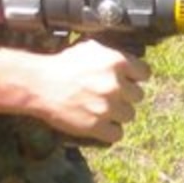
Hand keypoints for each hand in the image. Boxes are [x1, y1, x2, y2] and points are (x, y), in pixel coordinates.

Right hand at [24, 40, 149, 146]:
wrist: (39, 85)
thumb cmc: (61, 64)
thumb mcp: (89, 49)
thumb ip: (111, 55)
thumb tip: (127, 61)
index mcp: (117, 61)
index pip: (144, 73)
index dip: (135, 77)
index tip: (128, 80)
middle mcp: (115, 84)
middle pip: (137, 96)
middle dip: (124, 96)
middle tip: (110, 95)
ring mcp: (107, 107)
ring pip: (128, 115)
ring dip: (118, 114)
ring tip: (102, 110)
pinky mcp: (97, 126)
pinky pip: (117, 133)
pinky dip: (110, 131)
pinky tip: (100, 124)